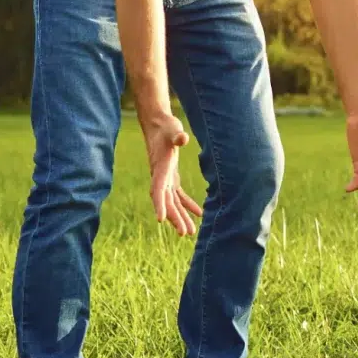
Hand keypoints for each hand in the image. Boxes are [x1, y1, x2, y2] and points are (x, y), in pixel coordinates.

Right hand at [140, 111, 201, 235]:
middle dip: (174, 217)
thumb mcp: (172, 129)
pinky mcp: (171, 176)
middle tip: (184, 233)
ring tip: (190, 232)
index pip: (157, 190)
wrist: (158, 124)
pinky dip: (187, 204)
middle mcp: (160, 176)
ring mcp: (165, 178)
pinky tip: (199, 213)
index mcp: (159, 168)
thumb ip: (176, 135)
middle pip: (166, 201)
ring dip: (180, 216)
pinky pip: (178, 195)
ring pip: (172, 202)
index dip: (159, 204)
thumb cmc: (165, 127)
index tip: (161, 220)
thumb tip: (183, 139)